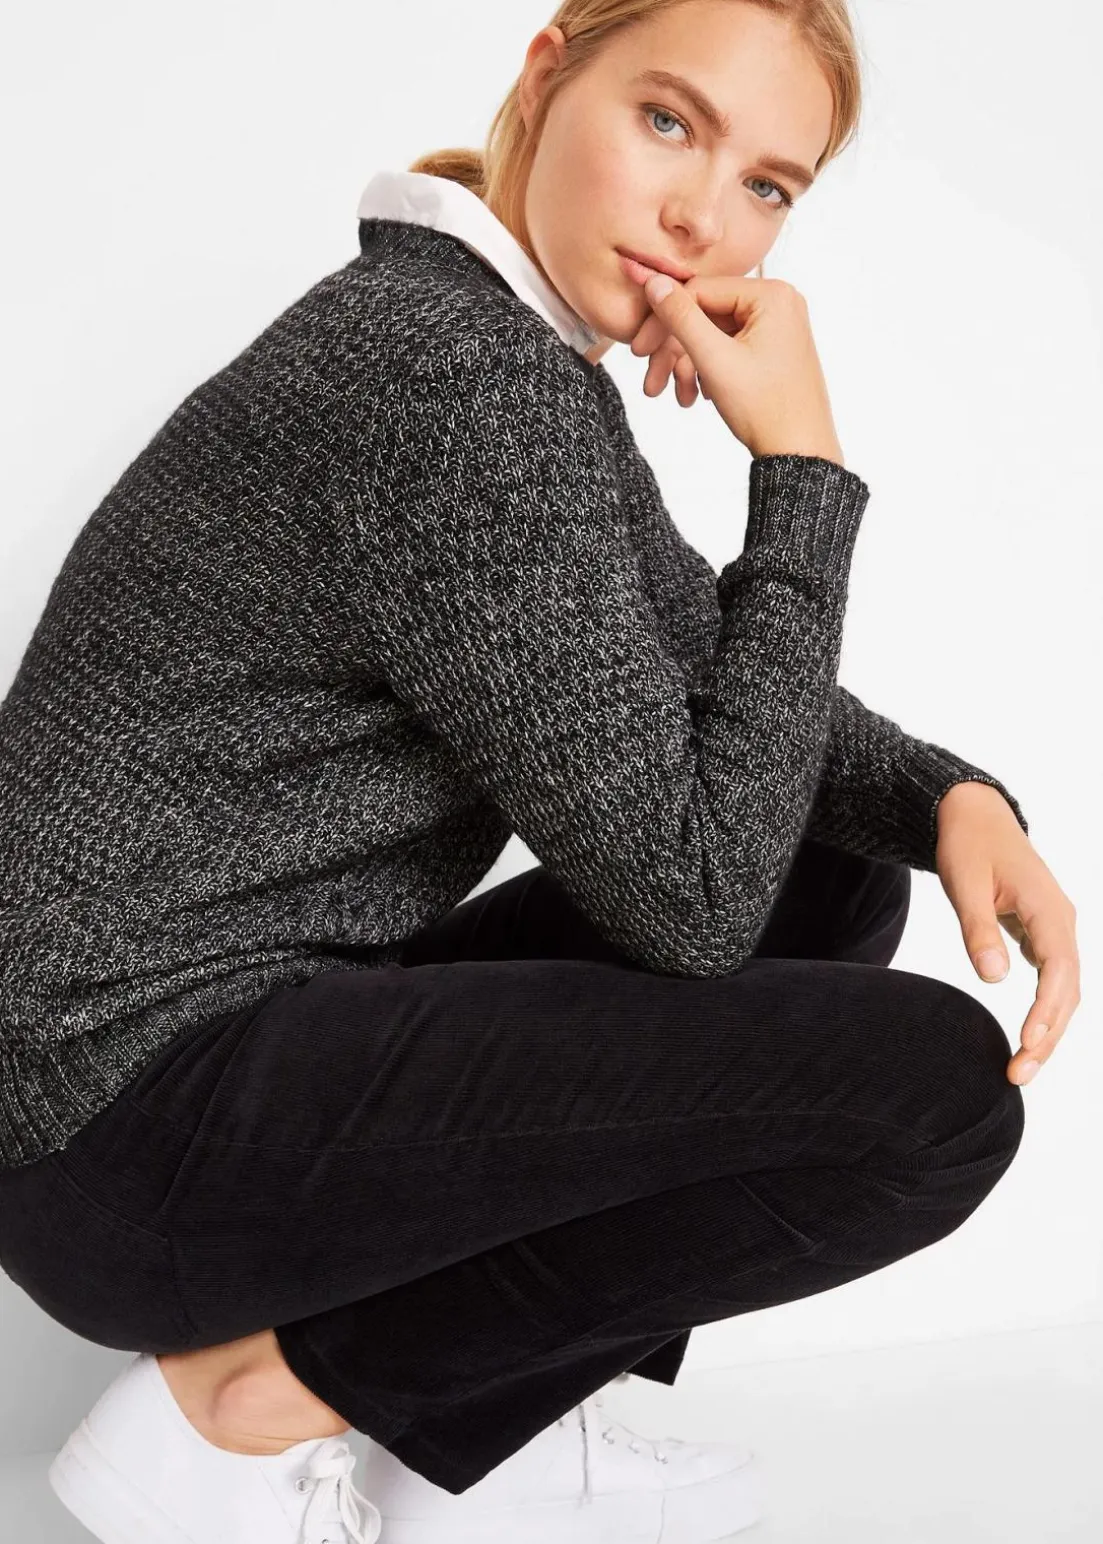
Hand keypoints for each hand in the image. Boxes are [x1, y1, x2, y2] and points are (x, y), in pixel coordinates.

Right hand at [627, 269, 843, 460]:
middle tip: (651, 382)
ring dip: (690, 366)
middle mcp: (779, 303)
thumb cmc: (765, 408)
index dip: (663, 321)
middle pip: (707, 315)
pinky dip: (710, 369)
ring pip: (716, 336)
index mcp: (771, 295)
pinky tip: (700, 395)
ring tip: (680, 398)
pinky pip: (731, 348)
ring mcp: (779, 326)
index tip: (638, 350)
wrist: (800, 453)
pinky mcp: (775, 349)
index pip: (700, 292)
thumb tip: (654, 280)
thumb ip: (681, 317)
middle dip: (676, 352)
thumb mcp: (714, 359)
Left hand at [935, 781, 1079, 1085]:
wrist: (973, 814)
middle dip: (1048, 1036)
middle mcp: (1061, 921)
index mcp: (1048, 909)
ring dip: (1048, 1029)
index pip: (1059, 970)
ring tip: (1020, 1066)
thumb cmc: (968, 844)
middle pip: (1068, 990)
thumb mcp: (965, 885)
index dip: (1047, 1011)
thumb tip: (993, 977)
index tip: (1028, 1044)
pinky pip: (1053, 979)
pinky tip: (1027, 1038)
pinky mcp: (1042, 932)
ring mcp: (1055, 928)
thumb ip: (977, 930)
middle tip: (1017, 1074)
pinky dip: (1044, 1010)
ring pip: (1063, 989)